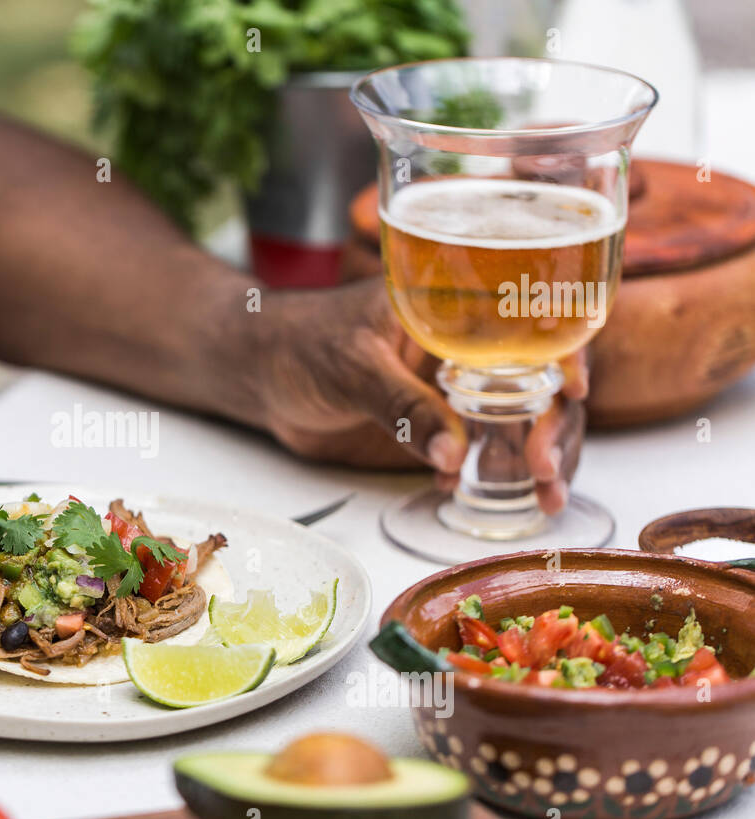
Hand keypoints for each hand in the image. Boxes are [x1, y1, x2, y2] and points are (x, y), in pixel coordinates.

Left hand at [253, 278, 585, 514]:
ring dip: (541, 457)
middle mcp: (468, 346)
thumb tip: (452, 454)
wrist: (259, 370)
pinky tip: (494, 496)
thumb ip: (400, 406)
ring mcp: (456, 387)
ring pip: (521, 419)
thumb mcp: (352, 367)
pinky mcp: (436, 423)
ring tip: (546, 498)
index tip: (573, 391)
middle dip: (557, 424)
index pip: (531, 319)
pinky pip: (482, 447)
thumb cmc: (299, 343)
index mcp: (457, 305)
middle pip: (540, 380)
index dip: (566, 350)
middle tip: (545, 468)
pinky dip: (497, 472)